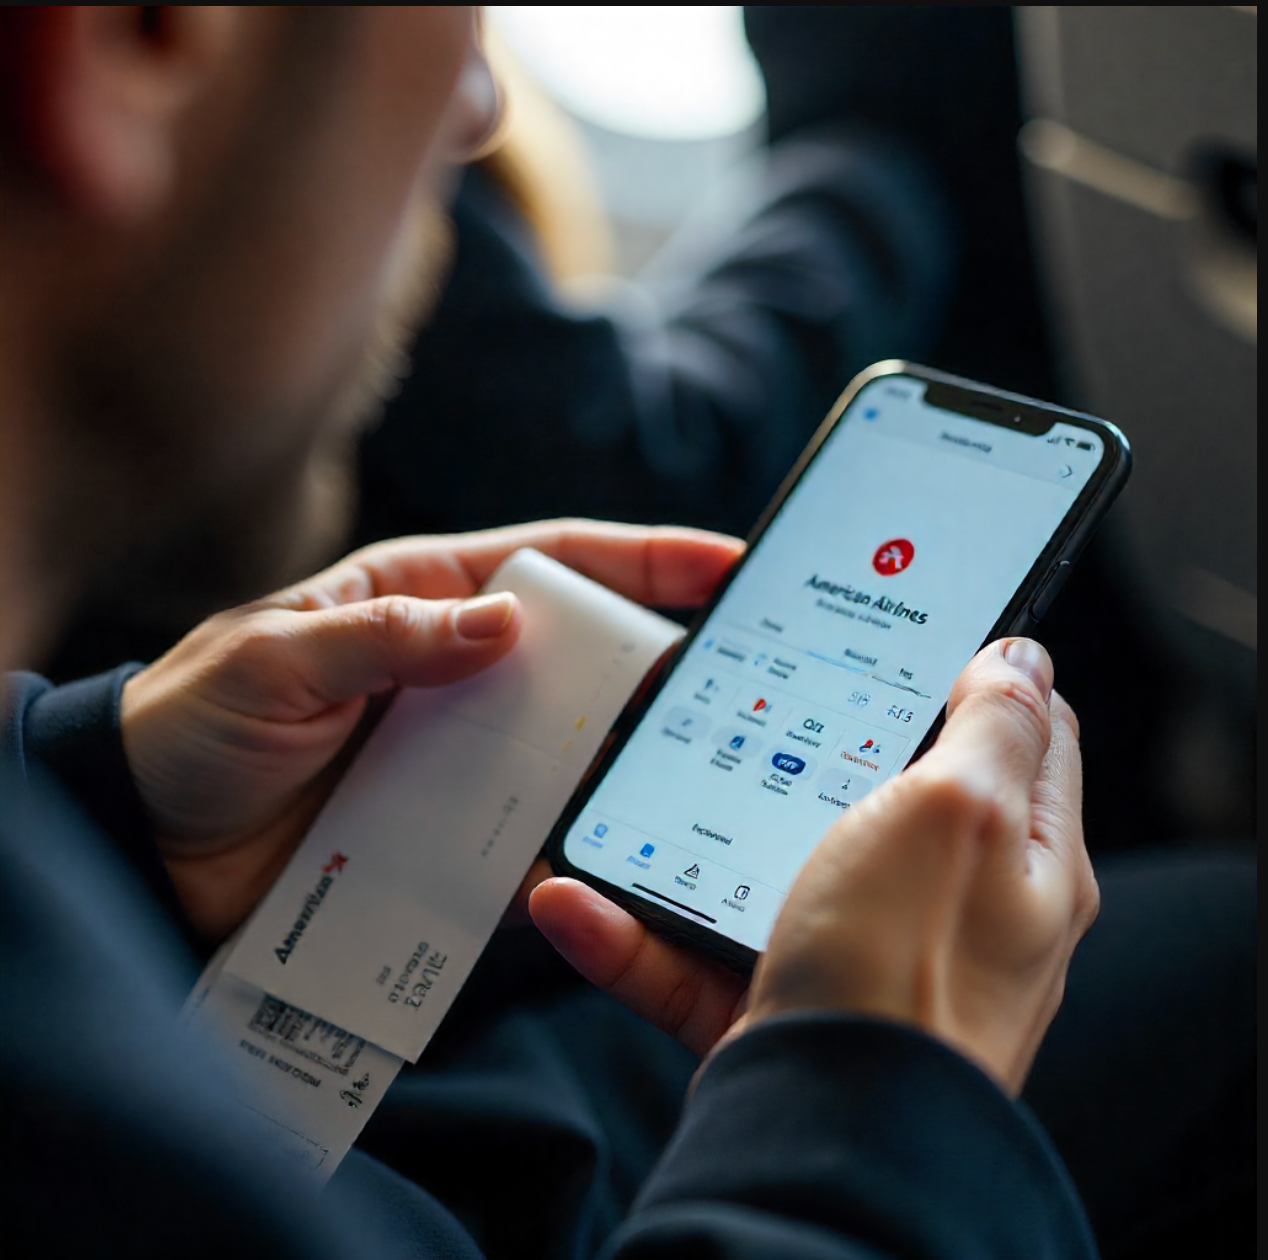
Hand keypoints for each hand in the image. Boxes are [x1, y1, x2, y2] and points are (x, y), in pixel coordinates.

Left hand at [122, 520, 742, 940]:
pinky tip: (615, 854)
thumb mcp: (276, 659)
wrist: (145, 843)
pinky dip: (570, 842)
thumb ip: (386, 638)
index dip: (641, 559)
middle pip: (580, 654)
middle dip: (659, 658)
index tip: (723, 564)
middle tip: (743, 674)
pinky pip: (526, 832)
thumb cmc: (195, 722)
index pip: (550, 562)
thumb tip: (503, 627)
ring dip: (625, 757)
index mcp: (420, 597)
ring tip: (701, 767)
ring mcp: (458, 751)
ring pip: (566, 746)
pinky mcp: (448, 826)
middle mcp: (455, 669)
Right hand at [530, 639, 1097, 1094]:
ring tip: (632, 790)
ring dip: (692, 837)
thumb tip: (1021, 657)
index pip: (1021, 736)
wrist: (831, 1135)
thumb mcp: (959, 811)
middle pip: (884, 796)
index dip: (973, 672)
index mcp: (1017, 855)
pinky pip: (698, 954)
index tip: (906, 635)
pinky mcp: (783, 1005)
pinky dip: (634, 933)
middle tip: (752, 696)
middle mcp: (947, 908)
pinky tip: (576, 903)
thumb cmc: (905, 968)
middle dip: (811, 748)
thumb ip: (994, 726)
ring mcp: (860, 957)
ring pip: (768, 871)